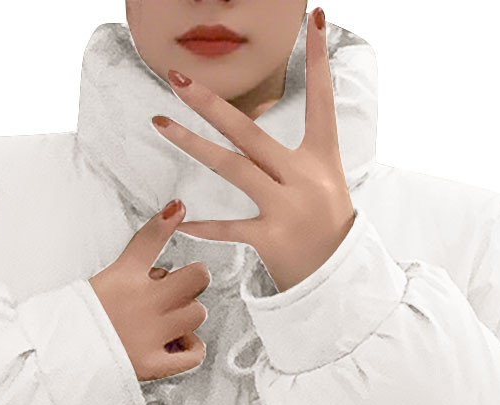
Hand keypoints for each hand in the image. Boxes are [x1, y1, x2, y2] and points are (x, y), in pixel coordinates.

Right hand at [89, 200, 210, 380]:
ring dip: (188, 317)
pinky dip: (192, 348)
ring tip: (168, 323)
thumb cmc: (80, 316)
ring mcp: (151, 333)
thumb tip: (169, 214)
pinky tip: (177, 344)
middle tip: (175, 293)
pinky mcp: (153, 363)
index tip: (177, 209)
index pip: (150, 238)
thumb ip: (136, 256)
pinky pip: (194, 353)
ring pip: (197, 314)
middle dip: (191, 282)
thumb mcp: (105, 276)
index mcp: (125, 276)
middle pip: (197, 278)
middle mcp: (143, 301)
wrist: (60, 353)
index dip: (167, 220)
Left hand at [151, 7, 355, 292]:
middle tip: (178, 78)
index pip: (321, 100)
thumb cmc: (328, 231)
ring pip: (231, 167)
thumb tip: (263, 135)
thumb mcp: (325, 185)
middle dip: (212, 102)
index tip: (314, 16)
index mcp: (321, 159)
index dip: (318, 59)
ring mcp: (287, 208)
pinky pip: (229, 229)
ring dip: (191, 143)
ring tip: (160, 122)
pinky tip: (177, 219)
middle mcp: (304, 178)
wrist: (339, 282)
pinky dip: (203, 227)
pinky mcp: (272, 240)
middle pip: (250, 131)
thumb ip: (297, 158)